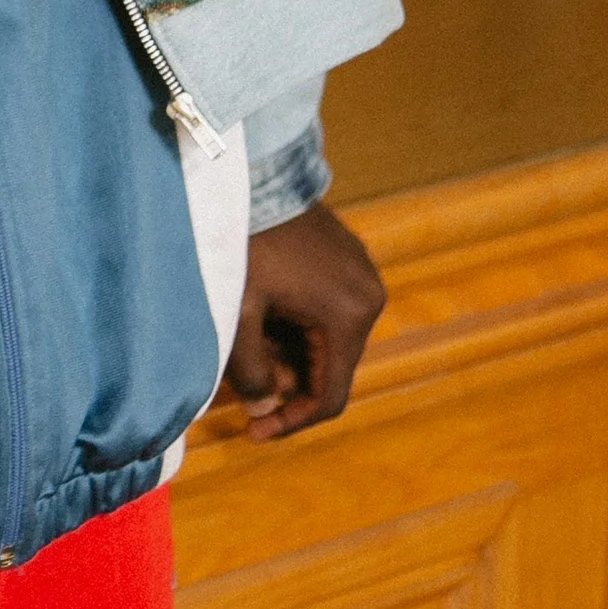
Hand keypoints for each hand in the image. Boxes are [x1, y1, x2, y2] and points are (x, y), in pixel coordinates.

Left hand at [226, 201, 385, 440]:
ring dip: (291, 354)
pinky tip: (264, 315)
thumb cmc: (244, 242)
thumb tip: (262, 412)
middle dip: (287, 384)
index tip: (254, 431)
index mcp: (348, 317)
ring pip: (328, 343)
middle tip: (241, 380)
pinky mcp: (351, 262)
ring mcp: (364, 277)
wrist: (256, 176)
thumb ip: (250, 371)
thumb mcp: (238, 313)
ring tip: (248, 338)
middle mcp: (369, 299)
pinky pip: (329, 314)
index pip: (331, 396)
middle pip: (330, 370)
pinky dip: (299, 328)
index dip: (293, 422)